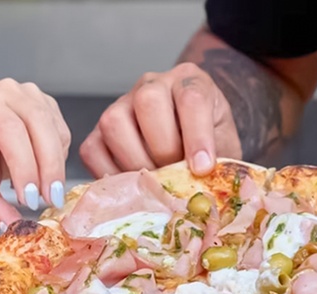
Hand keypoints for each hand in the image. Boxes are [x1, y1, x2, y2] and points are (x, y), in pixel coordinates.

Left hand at [0, 78, 71, 228]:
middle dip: (49, 169)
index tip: (31, 199)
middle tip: (50, 202)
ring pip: (56, 132)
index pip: (10, 130)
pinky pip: (63, 134)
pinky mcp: (48, 106)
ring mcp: (31, 96)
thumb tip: (14, 227)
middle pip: (40, 127)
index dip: (24, 166)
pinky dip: (59, 159)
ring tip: (46, 193)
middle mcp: (8, 92)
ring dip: (56, 167)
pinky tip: (45, 174)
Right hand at [79, 63, 240, 176]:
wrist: (190, 140)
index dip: (197, 136)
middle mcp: (152, 84)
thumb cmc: (209, 141)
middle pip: (148, 102)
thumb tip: (205, 191)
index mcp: (190, 80)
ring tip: (154, 183)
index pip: (191, 98)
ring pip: (114, 123)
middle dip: (163, 148)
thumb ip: (218, 160)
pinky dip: (110, 174)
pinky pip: (92, 150)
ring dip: (135, 162)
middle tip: (175, 176)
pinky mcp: (99, 131)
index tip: (202, 168)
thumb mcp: (224, 145)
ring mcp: (121, 104)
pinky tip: (133, 186)